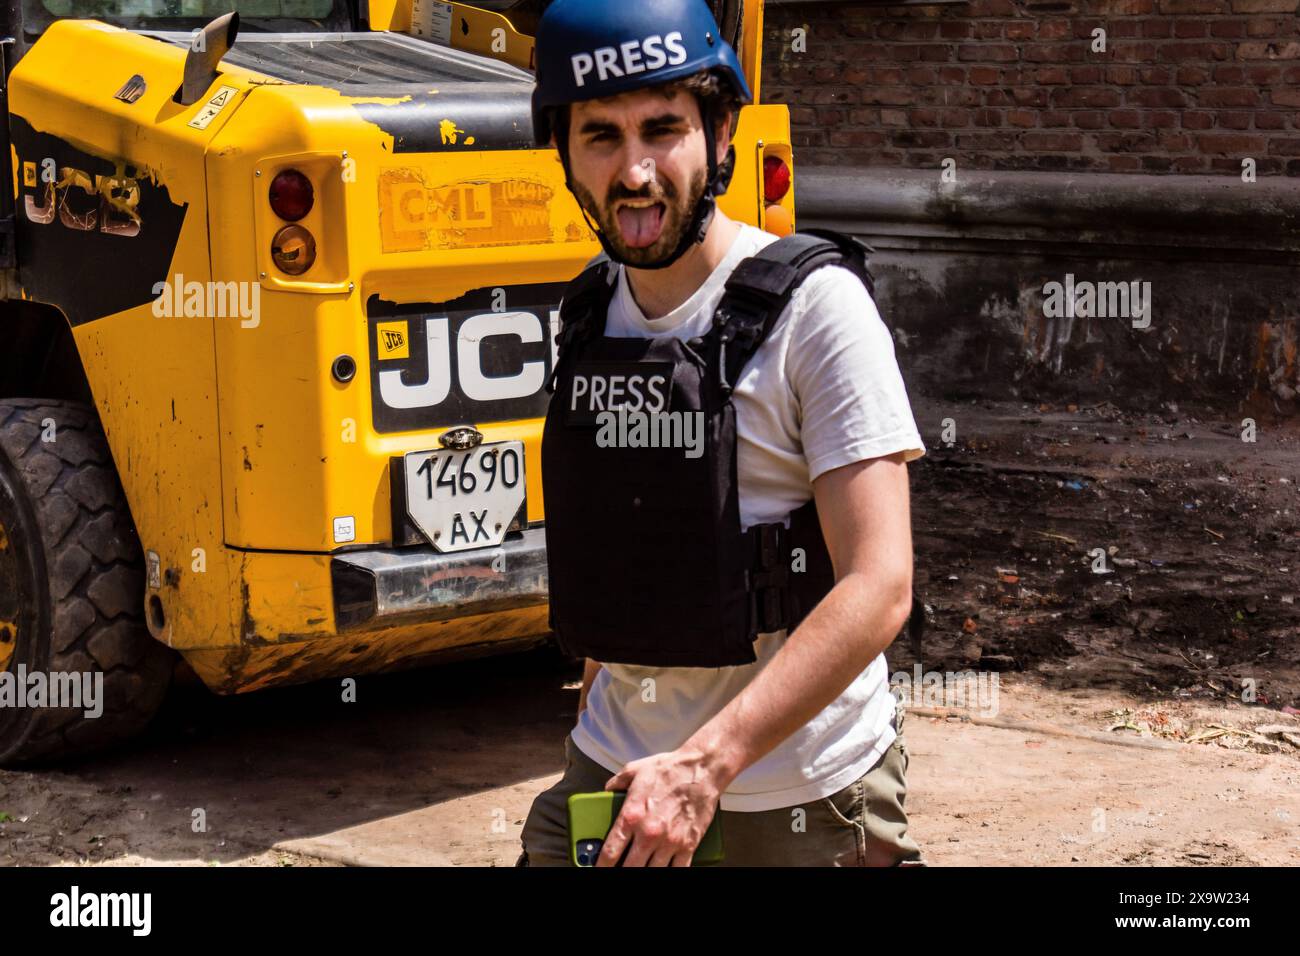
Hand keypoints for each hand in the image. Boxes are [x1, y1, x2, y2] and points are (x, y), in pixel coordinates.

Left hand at [596, 748, 723, 866]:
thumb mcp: (634, 770)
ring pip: (652, 872)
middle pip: (630, 868)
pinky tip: (664, 868)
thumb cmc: (670, 769)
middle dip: (622, 871)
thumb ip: (617, 783)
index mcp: (631, 816)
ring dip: (645, 871)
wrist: (701, 769)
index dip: (601, 866)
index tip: (599, 868)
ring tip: (642, 866)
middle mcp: (648, 833)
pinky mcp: (688, 845)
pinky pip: (678, 870)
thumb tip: (607, 791)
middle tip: (621, 868)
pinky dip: (670, 872)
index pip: (610, 852)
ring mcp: (669, 842)